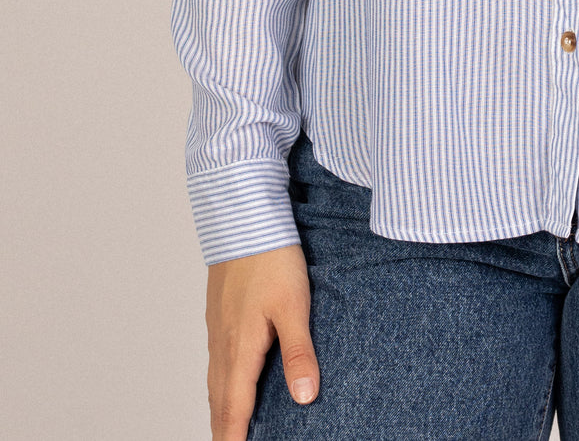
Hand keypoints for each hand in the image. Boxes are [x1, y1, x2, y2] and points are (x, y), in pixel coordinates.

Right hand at [206, 242, 319, 439]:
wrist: (244, 218)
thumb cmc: (271, 258)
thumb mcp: (294, 306)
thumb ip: (299, 353)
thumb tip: (304, 398)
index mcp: (240, 348)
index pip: (235, 408)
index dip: (234, 438)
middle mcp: (223, 344)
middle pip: (219, 401)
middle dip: (223, 430)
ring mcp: (217, 328)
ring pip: (215, 381)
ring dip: (220, 409)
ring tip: (227, 429)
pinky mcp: (218, 314)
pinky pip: (215, 361)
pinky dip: (219, 384)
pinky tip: (228, 381)